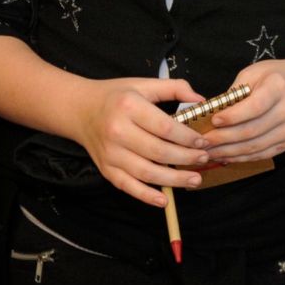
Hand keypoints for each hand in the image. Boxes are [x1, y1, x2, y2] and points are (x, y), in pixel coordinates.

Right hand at [69, 78, 208, 207]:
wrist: (80, 110)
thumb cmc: (116, 96)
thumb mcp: (143, 84)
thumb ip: (174, 88)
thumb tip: (201, 100)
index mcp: (129, 106)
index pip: (164, 127)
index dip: (186, 137)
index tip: (202, 141)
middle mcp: (118, 131)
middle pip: (158, 151)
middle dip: (186, 158)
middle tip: (204, 160)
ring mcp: (111, 153)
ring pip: (146, 172)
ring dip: (174, 180)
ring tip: (195, 180)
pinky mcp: (106, 169)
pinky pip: (128, 186)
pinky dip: (146, 196)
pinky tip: (165, 200)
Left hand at [197, 62, 284, 161]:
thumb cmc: (268, 78)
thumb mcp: (250, 74)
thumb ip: (233, 94)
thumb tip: (209, 114)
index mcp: (278, 87)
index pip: (254, 106)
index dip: (233, 116)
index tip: (213, 120)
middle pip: (252, 130)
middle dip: (224, 138)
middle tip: (202, 141)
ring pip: (254, 146)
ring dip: (228, 152)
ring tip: (209, 151)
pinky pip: (260, 154)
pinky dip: (240, 157)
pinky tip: (224, 155)